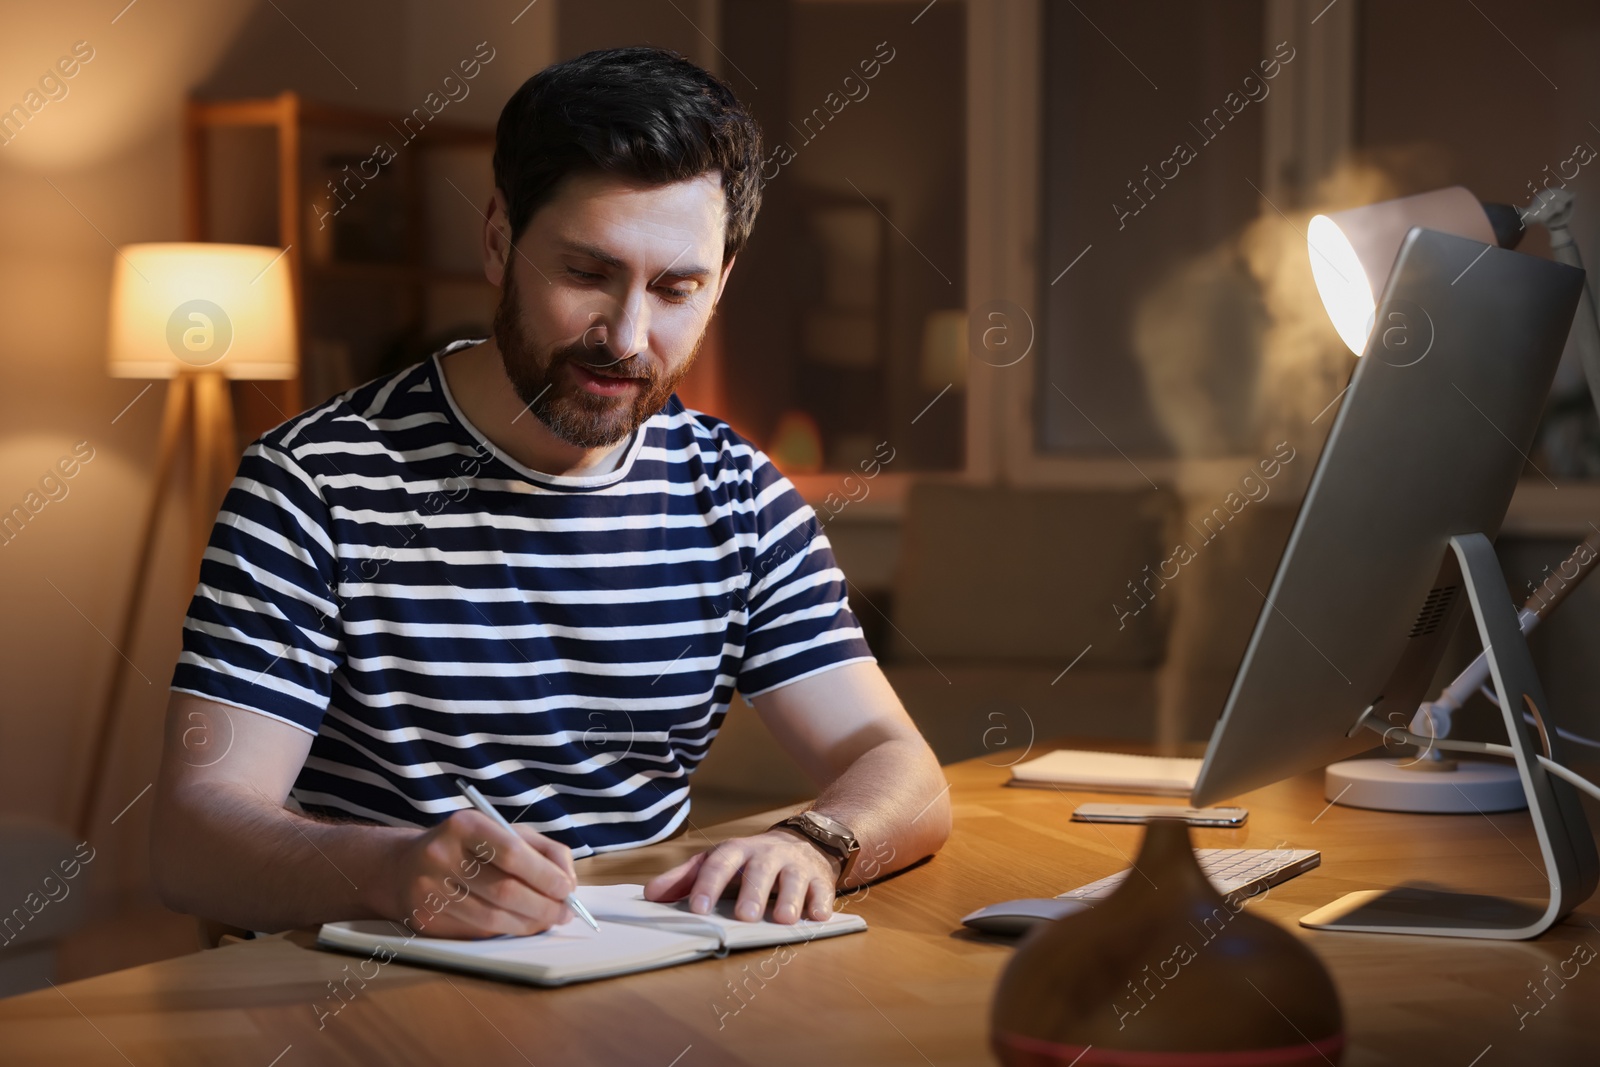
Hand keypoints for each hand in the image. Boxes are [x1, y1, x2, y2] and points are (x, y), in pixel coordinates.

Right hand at [379, 810, 575, 937]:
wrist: (405, 866)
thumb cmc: (467, 847)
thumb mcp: (502, 832)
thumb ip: (542, 850)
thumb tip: (568, 883)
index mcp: (465, 825)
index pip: (512, 853)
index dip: (545, 875)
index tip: (567, 889)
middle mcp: (442, 855)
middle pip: (504, 891)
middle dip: (543, 906)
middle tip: (564, 913)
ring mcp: (429, 890)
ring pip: (491, 918)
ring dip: (528, 924)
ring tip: (547, 920)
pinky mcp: (425, 918)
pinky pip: (476, 931)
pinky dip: (505, 931)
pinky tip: (518, 924)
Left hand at [643, 829, 839, 923]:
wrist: (803, 842)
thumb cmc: (751, 861)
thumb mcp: (718, 862)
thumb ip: (685, 879)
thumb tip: (650, 895)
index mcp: (738, 851)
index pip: (720, 864)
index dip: (708, 884)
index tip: (697, 908)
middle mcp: (768, 855)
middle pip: (760, 870)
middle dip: (753, 892)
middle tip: (745, 917)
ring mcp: (796, 866)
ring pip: (793, 879)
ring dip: (789, 898)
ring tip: (783, 919)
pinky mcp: (819, 879)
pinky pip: (822, 889)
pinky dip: (821, 902)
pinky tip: (817, 916)